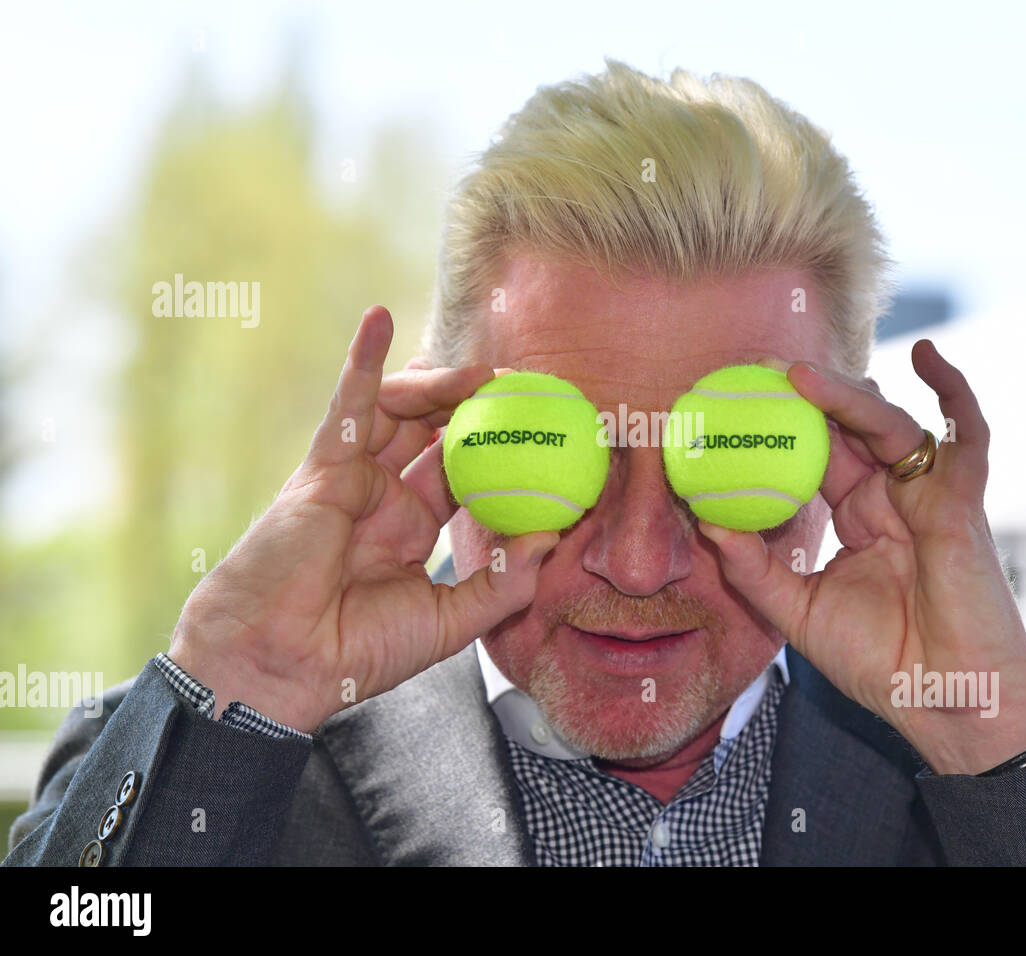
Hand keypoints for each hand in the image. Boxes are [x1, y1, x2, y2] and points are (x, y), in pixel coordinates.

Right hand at [169, 306, 557, 731]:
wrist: (280, 666)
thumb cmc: (356, 653)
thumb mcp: (450, 622)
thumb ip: (503, 583)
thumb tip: (554, 538)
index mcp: (412, 531)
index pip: (468, 476)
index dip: (504, 452)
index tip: (549, 433)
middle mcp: (385, 498)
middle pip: (437, 431)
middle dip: (478, 404)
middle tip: (523, 387)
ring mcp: (354, 479)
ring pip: (400, 411)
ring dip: (440, 384)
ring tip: (482, 373)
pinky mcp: (322, 468)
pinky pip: (346, 405)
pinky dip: (362, 360)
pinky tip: (379, 318)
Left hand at [698, 340, 1025, 773]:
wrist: (947, 705)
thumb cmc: (885, 665)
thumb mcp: (799, 614)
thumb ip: (754, 571)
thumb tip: (705, 524)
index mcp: (860, 519)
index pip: (817, 457)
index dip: (783, 428)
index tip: (737, 401)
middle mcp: (893, 500)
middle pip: (849, 431)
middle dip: (809, 396)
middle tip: (759, 371)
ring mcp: (929, 498)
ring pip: (890, 426)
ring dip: (846, 396)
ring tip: (798, 375)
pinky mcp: (962, 504)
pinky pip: (966, 437)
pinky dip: (955, 392)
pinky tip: (928, 356)